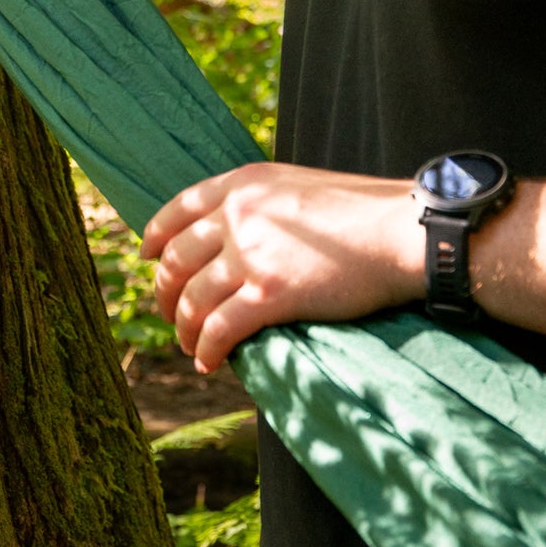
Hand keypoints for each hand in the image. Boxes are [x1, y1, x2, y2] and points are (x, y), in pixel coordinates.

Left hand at [141, 162, 417, 373]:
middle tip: (171, 314)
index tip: (146, 258)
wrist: (399, 231)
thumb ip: (262, 206)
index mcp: (243, 184)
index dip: (155, 237)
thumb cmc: (362, 213)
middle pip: (176, 260)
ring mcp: (251, 255)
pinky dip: (208, 350)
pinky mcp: (269, 294)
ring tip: (191, 346)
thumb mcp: (298, 189)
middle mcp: (238, 216)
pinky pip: (219, 330)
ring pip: (192, 300)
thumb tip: (236, 238)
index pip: (178, 209)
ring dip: (184, 329)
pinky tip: (210, 362)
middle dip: (165, 294)